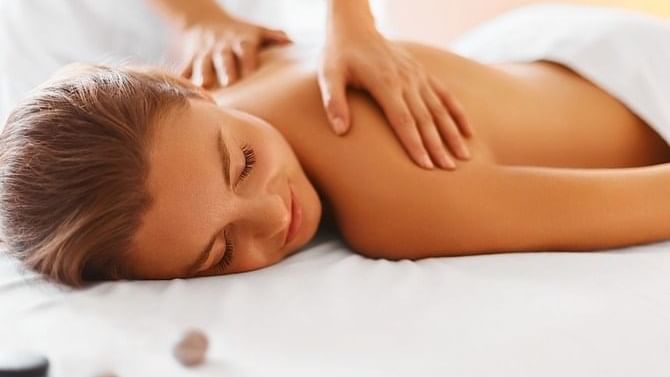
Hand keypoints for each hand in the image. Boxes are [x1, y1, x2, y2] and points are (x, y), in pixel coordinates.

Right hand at [179, 15, 291, 88]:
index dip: (248, 59)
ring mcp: (205, 53)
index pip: (245, 48)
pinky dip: (183, 80)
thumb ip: (273, 35)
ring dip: (203, 75)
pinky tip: (181, 92)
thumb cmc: (238, 32)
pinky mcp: (191, 59)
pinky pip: (185, 70)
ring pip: (203, 64)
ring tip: (205, 88)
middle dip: (226, 69)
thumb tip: (291, 41)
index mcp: (241, 41)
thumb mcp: (256, 30)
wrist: (203, 20)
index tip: (251, 72)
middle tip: (230, 83)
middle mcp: (222, 47)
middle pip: (224, 58)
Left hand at [318, 26, 472, 169]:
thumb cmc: (338, 54)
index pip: (403, 120)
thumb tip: (340, 131)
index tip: (426, 166)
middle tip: (449, 170)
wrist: (354, 27)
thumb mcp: (328, 75)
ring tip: (463, 157)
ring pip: (439, 109)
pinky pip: (445, 95)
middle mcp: (406, 80)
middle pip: (425, 119)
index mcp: (384, 83)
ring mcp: (417, 76)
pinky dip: (458, 113)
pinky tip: (468, 132)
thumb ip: (334, 102)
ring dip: (452, 134)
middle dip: (438, 146)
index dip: (415, 144)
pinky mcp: (422, 73)